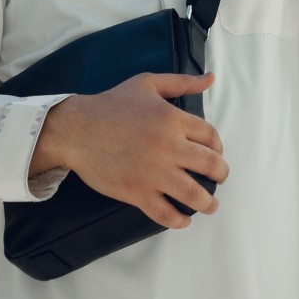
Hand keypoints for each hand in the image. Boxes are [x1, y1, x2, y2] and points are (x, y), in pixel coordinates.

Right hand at [32, 72, 228, 228]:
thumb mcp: (148, 84)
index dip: (218, 147)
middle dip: (221, 174)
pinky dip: (179, 220)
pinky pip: (166, 213)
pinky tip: (184, 219)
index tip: (216, 153)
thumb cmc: (112, 104)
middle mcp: (169, 147)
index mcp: (174, 119)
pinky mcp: (137, 192)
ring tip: (210, 205)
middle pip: (210, 165)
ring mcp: (154, 172)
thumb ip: (182, 81)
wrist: (76, 129)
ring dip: (208, 203)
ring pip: (193, 194)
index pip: (211, 136)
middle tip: (220, 179)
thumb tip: (210, 78)